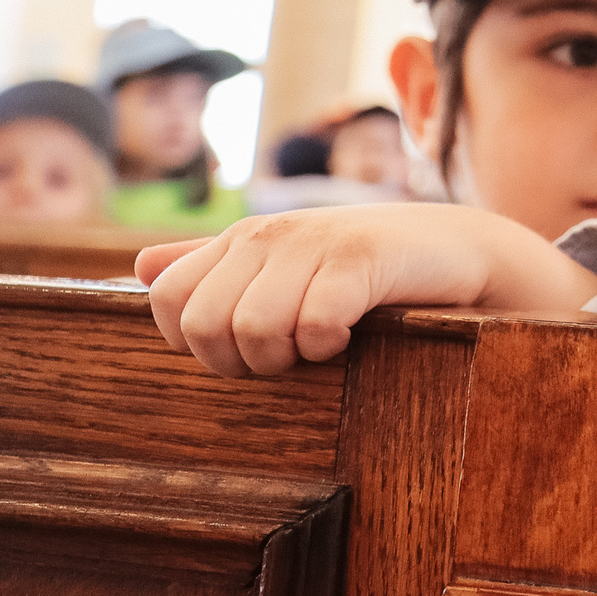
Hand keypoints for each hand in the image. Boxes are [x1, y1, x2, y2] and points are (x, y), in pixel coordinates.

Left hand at [135, 205, 596, 377]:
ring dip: (288, 357)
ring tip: (320, 346)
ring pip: (253, 329)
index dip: (196, 343)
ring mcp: (315, 242)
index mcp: (240, 239)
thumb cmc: (364, 269)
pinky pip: (315, 324)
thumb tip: (142, 268)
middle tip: (289, 356)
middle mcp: (268, 234)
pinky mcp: (362, 258)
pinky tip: (351, 336)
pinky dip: (329, 345)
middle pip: (204, 325)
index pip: (166, 301)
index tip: (246, 348)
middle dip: (242, 361)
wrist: (454, 249)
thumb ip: (214, 266)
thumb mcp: (286, 264)